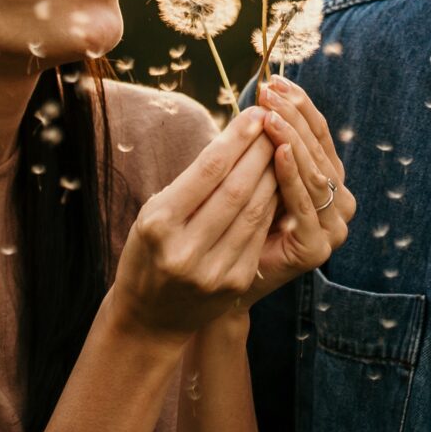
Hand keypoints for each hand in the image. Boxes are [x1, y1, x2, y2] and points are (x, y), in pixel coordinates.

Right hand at [110, 108, 282, 340]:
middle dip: (260, 151)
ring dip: (273, 174)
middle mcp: (185, 249)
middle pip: (237, 188)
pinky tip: (279, 183)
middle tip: (276, 123)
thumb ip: (192, 182)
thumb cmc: (149, 252)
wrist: (149, 318)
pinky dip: (272, 204)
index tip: (255, 113)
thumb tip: (237, 137)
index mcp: (158, 224)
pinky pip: (260, 233)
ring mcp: (213, 270)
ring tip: (281, 147)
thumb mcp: (154, 213)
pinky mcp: (235, 281)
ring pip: (255, 210)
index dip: (237, 138)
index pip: (208, 170)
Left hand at [244, 77, 353, 305]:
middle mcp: (340, 203)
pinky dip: (291, 175)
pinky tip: (277, 152)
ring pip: (315, 173)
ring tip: (271, 116)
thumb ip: (269, 147)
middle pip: (319, 150)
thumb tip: (264, 97)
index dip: (300, 106)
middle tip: (270, 91)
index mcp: (330, 181)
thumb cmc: (236, 222)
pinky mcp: (317, 247)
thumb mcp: (256, 176)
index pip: (319, 135)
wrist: (221, 280)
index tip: (275, 80)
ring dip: (292, 140)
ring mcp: (333, 228)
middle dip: (294, 117)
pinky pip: (304, 203)